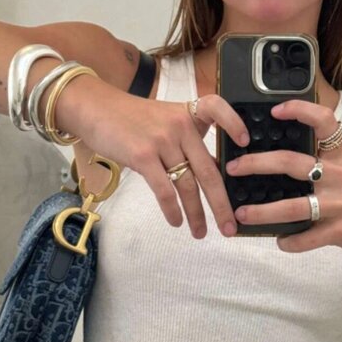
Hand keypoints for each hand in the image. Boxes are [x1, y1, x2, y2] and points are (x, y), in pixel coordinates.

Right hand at [76, 82, 248, 238]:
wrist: (96, 109)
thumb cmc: (131, 118)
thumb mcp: (165, 119)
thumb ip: (187, 140)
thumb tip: (209, 173)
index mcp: (188, 114)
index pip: (217, 108)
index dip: (234, 124)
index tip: (245, 143)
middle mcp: (180, 126)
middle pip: (208, 169)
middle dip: (222, 202)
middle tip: (230, 226)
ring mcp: (162, 141)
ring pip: (188, 185)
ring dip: (196, 214)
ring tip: (201, 232)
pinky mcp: (143, 156)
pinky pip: (164, 189)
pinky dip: (172, 210)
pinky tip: (177, 221)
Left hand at [226, 99, 341, 255]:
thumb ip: (324, 160)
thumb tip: (282, 157)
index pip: (324, 122)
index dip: (300, 110)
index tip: (275, 110)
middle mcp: (341, 175)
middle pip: (292, 163)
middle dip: (257, 164)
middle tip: (234, 168)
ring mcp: (341, 204)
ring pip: (294, 206)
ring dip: (262, 211)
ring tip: (241, 212)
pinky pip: (307, 238)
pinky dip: (290, 241)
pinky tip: (280, 240)